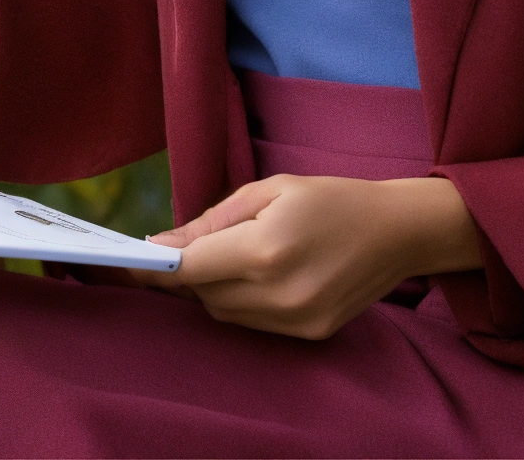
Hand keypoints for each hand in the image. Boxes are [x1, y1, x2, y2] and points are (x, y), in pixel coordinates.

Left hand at [137, 175, 481, 339]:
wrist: (397, 232)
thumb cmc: (331, 198)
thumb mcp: (271, 188)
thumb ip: (214, 219)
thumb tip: (165, 244)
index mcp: (266, 250)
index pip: (192, 269)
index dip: (156, 267)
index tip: (126, 261)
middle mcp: (279, 294)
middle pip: (205, 295)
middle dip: (191, 272)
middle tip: (192, 246)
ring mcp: (296, 322)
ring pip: (226, 314)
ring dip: (215, 289)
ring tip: (235, 256)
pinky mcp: (309, 336)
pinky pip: (254, 325)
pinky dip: (243, 303)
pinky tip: (260, 275)